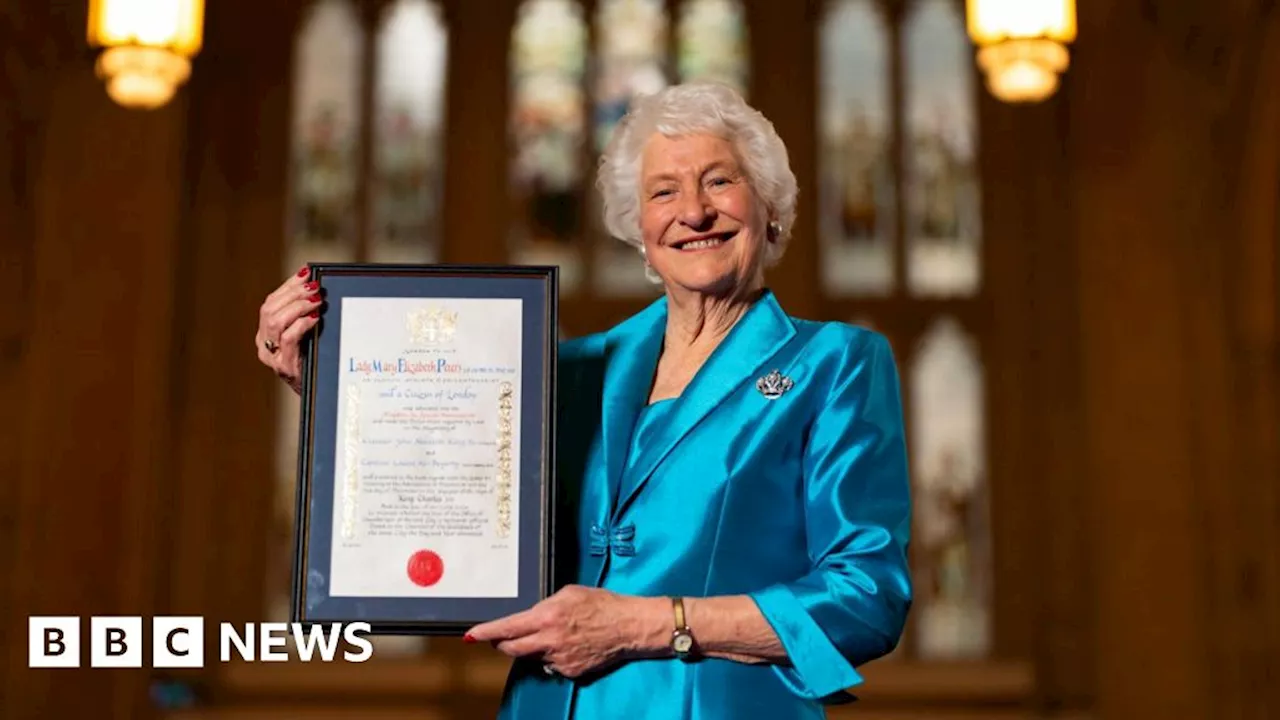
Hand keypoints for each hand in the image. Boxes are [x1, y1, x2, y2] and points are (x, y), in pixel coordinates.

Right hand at [255, 266, 323, 393]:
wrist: (318, 397)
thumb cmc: (314, 364)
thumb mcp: (306, 337)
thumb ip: (304, 316)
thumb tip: (316, 288)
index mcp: (265, 334)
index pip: (271, 302)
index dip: (288, 285)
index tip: (306, 272)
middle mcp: (263, 344)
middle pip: (270, 309)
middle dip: (294, 293)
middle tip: (315, 287)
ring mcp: (272, 357)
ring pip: (275, 321)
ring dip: (298, 306)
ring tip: (316, 301)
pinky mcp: (284, 366)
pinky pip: (288, 339)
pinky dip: (302, 324)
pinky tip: (315, 318)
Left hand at [465, 585, 667, 678]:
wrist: (629, 626)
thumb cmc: (602, 604)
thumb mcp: (569, 593)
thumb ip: (545, 605)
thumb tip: (531, 616)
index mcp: (547, 617)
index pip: (508, 628)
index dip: (486, 632)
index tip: (471, 635)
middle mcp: (549, 640)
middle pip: (511, 649)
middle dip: (503, 643)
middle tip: (503, 636)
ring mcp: (559, 659)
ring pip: (531, 656)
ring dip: (532, 647)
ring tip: (553, 634)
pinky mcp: (570, 671)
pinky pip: (550, 665)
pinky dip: (552, 656)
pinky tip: (568, 645)